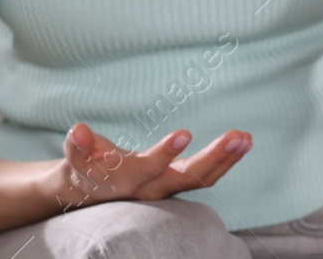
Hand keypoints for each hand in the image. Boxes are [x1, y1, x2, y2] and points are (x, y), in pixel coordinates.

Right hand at [52, 122, 251, 209]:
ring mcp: (167, 188)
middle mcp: (151, 188)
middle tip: (237, 136)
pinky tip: (244, 142)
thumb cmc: (85, 168)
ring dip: (226, 159)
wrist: (90, 192)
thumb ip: (77, 147)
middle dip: (213, 158)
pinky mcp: (178, 182)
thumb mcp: (76, 158)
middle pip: (186, 177)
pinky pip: (207, 175)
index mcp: (127, 180)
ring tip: (246, 138)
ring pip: (202, 178)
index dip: (165, 153)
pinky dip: (226, 160)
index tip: (185, 133)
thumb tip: (78, 131)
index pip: (148, 169)